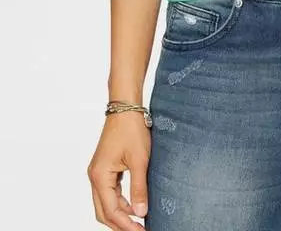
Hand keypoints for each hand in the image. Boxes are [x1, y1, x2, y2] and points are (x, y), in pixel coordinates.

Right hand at [87, 114, 150, 228]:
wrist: (125, 107)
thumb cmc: (131, 129)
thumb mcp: (139, 160)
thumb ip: (139, 188)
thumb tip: (141, 212)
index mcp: (100, 176)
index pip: (111, 210)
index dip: (126, 224)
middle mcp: (94, 176)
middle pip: (103, 212)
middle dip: (120, 224)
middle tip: (139, 230)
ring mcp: (98, 172)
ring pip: (105, 203)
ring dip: (119, 214)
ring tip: (137, 222)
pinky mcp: (104, 168)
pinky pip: (108, 192)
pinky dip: (119, 203)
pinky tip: (132, 206)